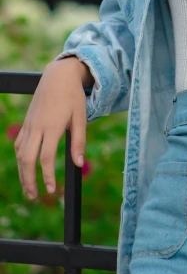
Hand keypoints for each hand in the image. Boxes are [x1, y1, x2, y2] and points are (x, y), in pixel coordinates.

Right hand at [14, 57, 87, 199]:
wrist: (58, 76)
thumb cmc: (73, 96)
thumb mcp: (81, 117)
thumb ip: (79, 141)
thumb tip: (78, 164)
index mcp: (52, 126)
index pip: (45, 158)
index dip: (47, 177)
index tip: (52, 190)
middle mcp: (37, 127)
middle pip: (27, 159)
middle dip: (29, 181)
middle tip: (34, 197)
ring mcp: (29, 124)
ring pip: (20, 153)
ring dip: (22, 173)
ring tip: (28, 188)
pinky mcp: (27, 122)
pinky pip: (19, 144)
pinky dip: (20, 158)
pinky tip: (25, 167)